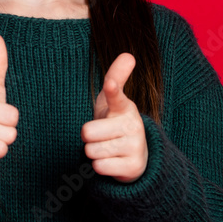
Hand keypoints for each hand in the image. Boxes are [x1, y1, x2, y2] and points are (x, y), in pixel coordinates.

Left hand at [81, 52, 147, 182]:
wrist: (135, 156)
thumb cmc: (116, 123)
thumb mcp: (113, 102)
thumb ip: (115, 77)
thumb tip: (128, 54)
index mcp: (124, 107)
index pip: (115, 95)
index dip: (112, 89)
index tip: (110, 84)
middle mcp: (133, 125)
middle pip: (87, 132)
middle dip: (88, 137)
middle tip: (101, 136)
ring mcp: (135, 146)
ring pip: (92, 151)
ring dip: (94, 152)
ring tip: (106, 149)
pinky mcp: (133, 167)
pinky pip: (99, 167)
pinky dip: (100, 167)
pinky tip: (111, 162)